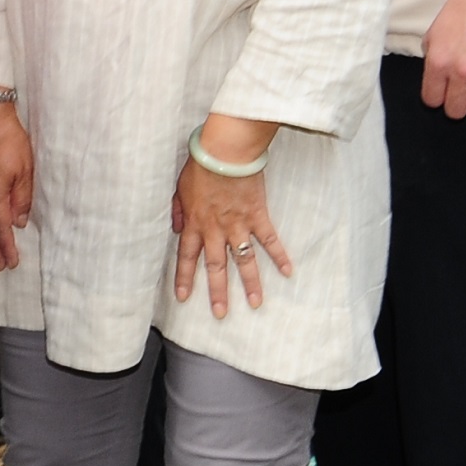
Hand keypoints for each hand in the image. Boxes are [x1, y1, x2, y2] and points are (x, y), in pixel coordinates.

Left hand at [172, 115, 292, 316]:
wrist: (225, 152)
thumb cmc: (200, 166)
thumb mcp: (179, 188)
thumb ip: (177, 211)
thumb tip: (176, 230)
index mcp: (194, 224)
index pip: (187, 257)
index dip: (185, 278)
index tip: (184, 297)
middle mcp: (215, 230)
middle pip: (216, 267)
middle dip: (218, 292)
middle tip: (220, 314)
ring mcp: (238, 225)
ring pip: (244, 261)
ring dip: (250, 284)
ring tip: (255, 304)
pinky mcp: (258, 216)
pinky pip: (270, 240)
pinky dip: (280, 256)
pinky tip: (288, 272)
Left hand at [419, 0, 465, 119]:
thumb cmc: (460, 13)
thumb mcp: (433, 36)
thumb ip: (431, 62)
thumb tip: (435, 83)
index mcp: (439, 63)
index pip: (432, 101)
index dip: (436, 98)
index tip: (443, 92)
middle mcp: (463, 71)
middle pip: (456, 111)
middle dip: (457, 105)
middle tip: (462, 94)